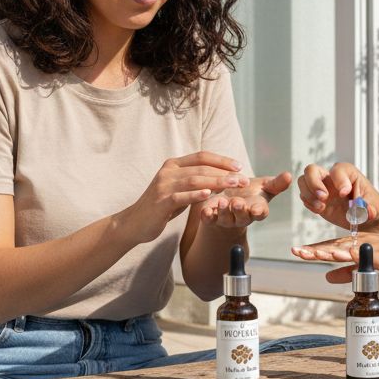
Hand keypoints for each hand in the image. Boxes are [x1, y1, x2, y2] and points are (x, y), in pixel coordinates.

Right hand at [125, 152, 247, 242]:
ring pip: (194, 180)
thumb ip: (197, 182)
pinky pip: (180, 196)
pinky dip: (195, 195)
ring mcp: (163, 185)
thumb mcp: (180, 190)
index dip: (222, 160)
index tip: (239, 166)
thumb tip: (221, 178)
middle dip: (224, 173)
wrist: (135, 222)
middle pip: (201, 167)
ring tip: (233, 185)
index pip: (202, 156)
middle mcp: (168, 171)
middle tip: (242, 180)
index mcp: (174, 165)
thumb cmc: (161, 206)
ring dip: (216, 182)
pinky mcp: (161, 201)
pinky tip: (208, 195)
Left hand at [199, 171, 291, 228]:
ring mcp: (227, 219)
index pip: (260, 213)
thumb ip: (277, 183)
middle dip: (239, 210)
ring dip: (223, 211)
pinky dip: (207, 215)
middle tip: (237, 202)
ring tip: (221, 201)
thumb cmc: (249, 193)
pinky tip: (206, 209)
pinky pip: (209, 220)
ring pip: (225, 218)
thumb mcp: (264, 187)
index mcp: (257, 209)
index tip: (257, 209)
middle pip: (242, 216)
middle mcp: (242, 216)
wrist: (228, 199)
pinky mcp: (212, 218)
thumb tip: (290, 175)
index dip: (259, 211)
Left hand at [291, 232, 378, 283]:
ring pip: (348, 248)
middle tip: (296, 251)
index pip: (332, 246)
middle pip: (335, 245)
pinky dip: (356, 254)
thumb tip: (326, 276)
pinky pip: (368, 255)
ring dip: (330, 250)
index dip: (315, 249)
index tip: (296, 251)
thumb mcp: (369, 268)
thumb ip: (348, 272)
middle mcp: (363, 242)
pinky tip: (345, 253)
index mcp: (358, 245)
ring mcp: (374, 248)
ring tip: (313, 253)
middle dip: (316, 249)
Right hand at [297, 163, 378, 231]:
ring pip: (303, 181)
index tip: (344, 193)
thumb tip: (367, 211)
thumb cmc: (371, 206)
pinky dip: (309, 204)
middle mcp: (331, 178)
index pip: (338, 170)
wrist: (365, 218)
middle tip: (324, 198)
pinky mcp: (316, 200)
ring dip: (308, 194)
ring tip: (321, 207)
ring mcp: (321, 188)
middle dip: (314, 183)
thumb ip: (369, 208)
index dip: (339, 180)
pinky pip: (304, 197)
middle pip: (311, 170)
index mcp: (347, 173)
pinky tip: (320, 210)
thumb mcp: (375, 207)